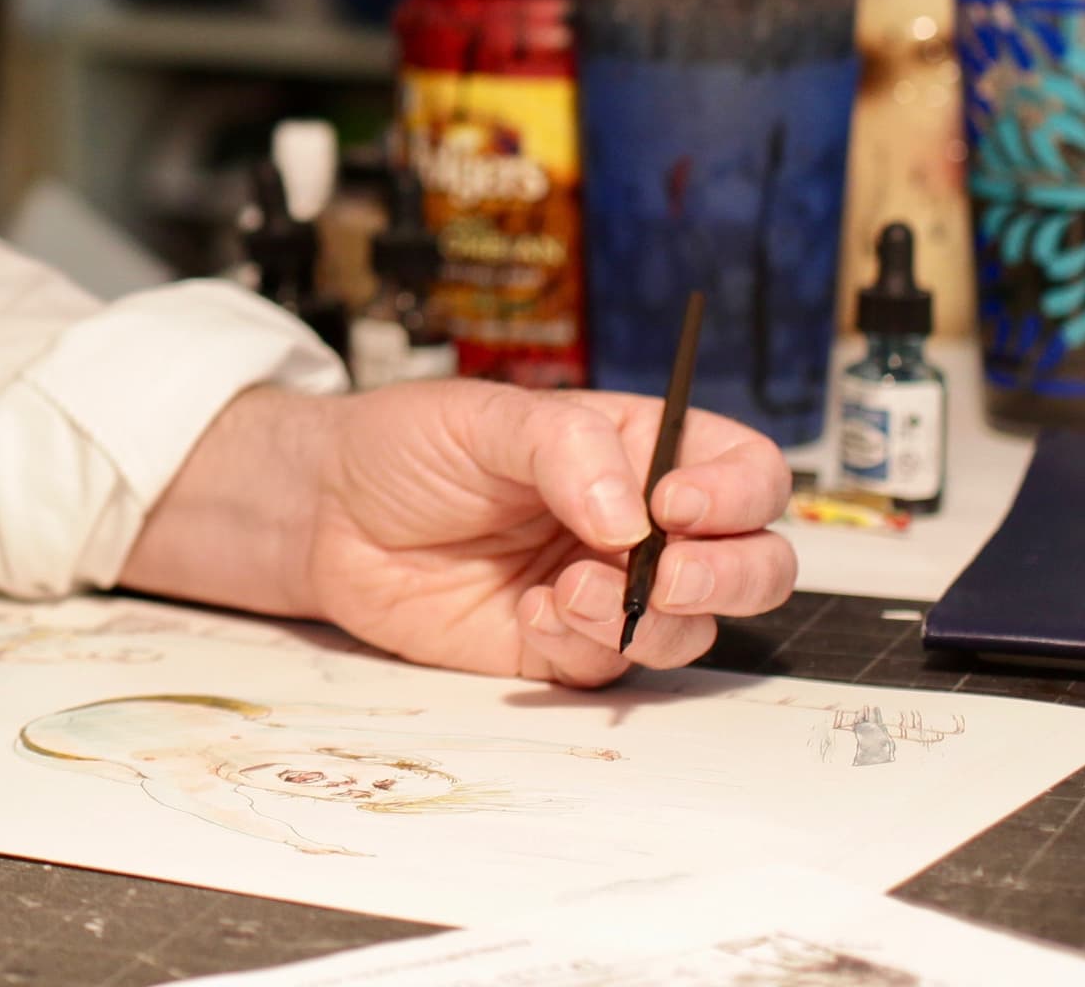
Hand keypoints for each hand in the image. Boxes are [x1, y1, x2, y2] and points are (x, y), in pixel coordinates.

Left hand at [299, 381, 798, 685]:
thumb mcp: (484, 417)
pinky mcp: (566, 648)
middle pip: (755, 562)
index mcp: (639, 450)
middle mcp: (642, 525)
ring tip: (567, 590)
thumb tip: (634, 517)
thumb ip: (565, 449)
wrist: (329, 514)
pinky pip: (615, 667)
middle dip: (731, 575)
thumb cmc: (408, 446)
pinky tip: (527, 612)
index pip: (743, 471)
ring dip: (649, 618)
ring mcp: (611, 590)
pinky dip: (586, 646)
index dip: (735, 492)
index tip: (674, 503)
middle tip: (665, 573)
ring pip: (697, 627)